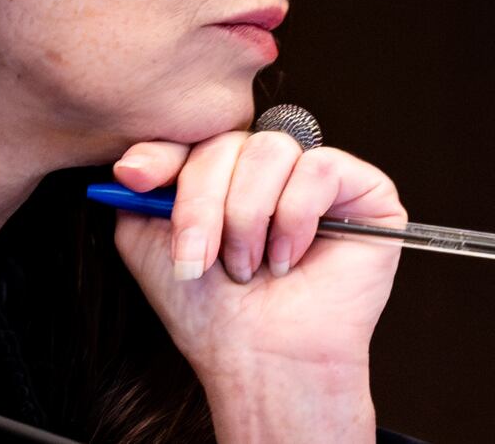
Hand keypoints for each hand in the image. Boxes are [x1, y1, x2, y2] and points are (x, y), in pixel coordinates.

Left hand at [111, 131, 404, 441]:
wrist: (260, 359)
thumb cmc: (212, 313)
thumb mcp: (150, 245)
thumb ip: (139, 193)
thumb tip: (131, 161)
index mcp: (225, 175)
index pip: (194, 135)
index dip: (163, 153)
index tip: (135, 178)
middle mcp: (270, 170)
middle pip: (228, 140)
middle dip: (202, 202)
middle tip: (200, 258)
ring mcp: (317, 177)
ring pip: (272, 149)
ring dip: (249, 215)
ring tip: (249, 265)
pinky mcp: (363, 190)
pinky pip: (320, 167)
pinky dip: (296, 216)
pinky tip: (288, 256)